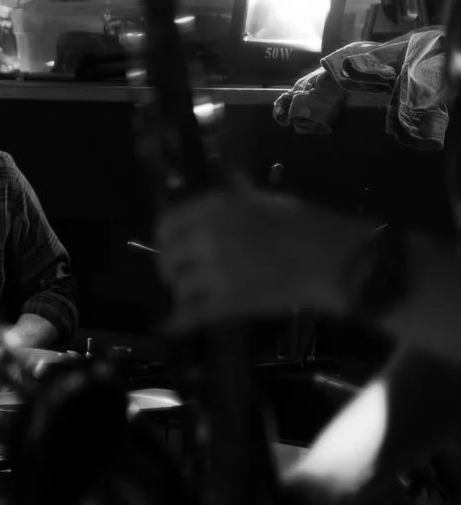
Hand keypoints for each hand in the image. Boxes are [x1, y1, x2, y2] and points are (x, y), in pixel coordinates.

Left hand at [154, 188, 374, 329]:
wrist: (338, 261)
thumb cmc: (309, 226)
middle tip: (184, 275)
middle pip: (167, 259)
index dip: (166, 240)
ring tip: (198, 294)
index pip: (166, 225)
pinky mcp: (226, 302)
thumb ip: (238, 194)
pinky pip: (189, 315)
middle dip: (173, 269)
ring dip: (185, 293)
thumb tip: (226, 178)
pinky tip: (168, 326)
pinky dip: (177, 322)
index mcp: (215, 207)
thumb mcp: (269, 199)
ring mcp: (214, 271)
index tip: (173, 247)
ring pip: (179, 288)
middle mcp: (207, 236)